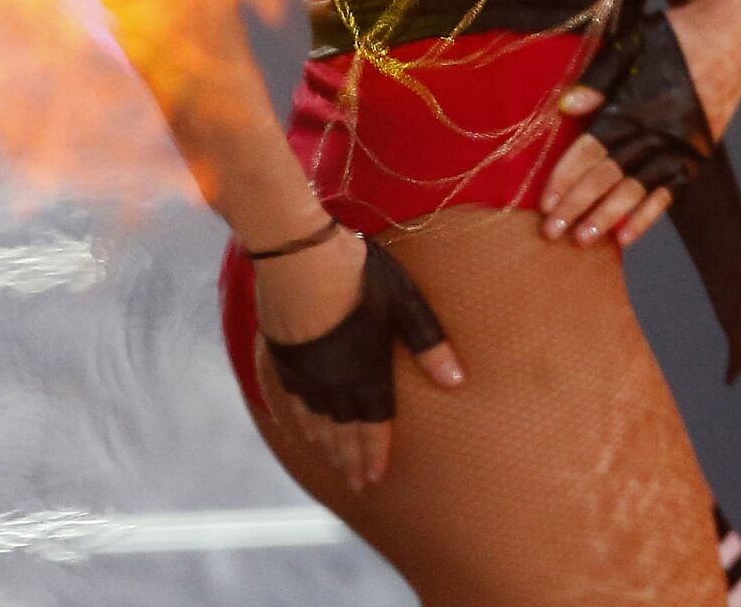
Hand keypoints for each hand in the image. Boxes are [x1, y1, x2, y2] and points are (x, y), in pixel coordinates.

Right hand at [251, 228, 463, 491]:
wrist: (298, 256)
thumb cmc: (362, 275)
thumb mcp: (405, 303)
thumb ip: (429, 342)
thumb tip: (457, 380)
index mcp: (366, 369)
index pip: (373, 422)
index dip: (375, 452)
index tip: (375, 479)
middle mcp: (332, 380)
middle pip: (342, 430)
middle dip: (352, 459)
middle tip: (358, 485)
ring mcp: (303, 370)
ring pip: (315, 420)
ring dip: (327, 446)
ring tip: (335, 465)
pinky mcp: (283, 356)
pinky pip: (290, 401)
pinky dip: (299, 422)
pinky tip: (301, 430)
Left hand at [541, 0, 740, 251]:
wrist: (734, 36)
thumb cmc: (676, 37)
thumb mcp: (633, 43)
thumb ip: (599, 78)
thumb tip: (566, 107)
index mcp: (636, 104)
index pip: (593, 150)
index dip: (567, 177)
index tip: (545, 202)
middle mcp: (658, 131)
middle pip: (610, 176)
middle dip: (578, 206)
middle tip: (551, 232)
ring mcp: (680, 146)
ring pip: (637, 190)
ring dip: (608, 217)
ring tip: (582, 239)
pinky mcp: (697, 155)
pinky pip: (668, 192)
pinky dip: (647, 215)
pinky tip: (626, 236)